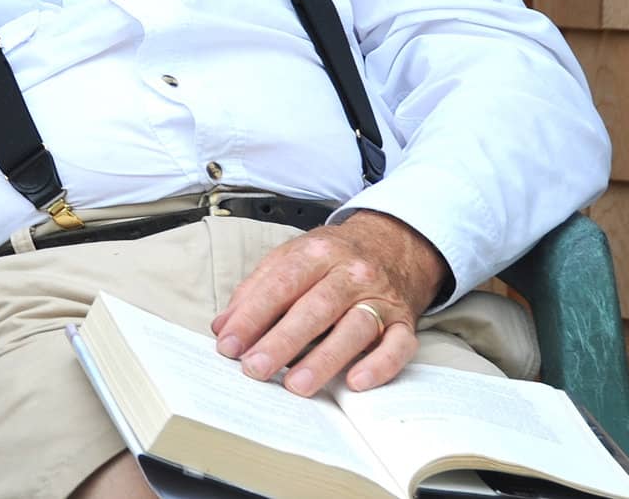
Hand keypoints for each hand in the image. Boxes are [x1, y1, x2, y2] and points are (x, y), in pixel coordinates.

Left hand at [210, 210, 449, 396]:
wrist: (392, 244)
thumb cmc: (333, 257)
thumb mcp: (292, 257)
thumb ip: (256, 289)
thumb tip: (224, 327)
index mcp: (317, 252)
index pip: (280, 284)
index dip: (252, 315)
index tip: (229, 344)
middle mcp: (351, 273)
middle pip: (315, 308)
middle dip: (282, 341)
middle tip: (255, 368)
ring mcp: (380, 298)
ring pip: (353, 328)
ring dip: (324, 359)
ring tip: (296, 385)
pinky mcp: (405, 323)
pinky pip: (398, 346)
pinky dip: (379, 365)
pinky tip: (355, 382)